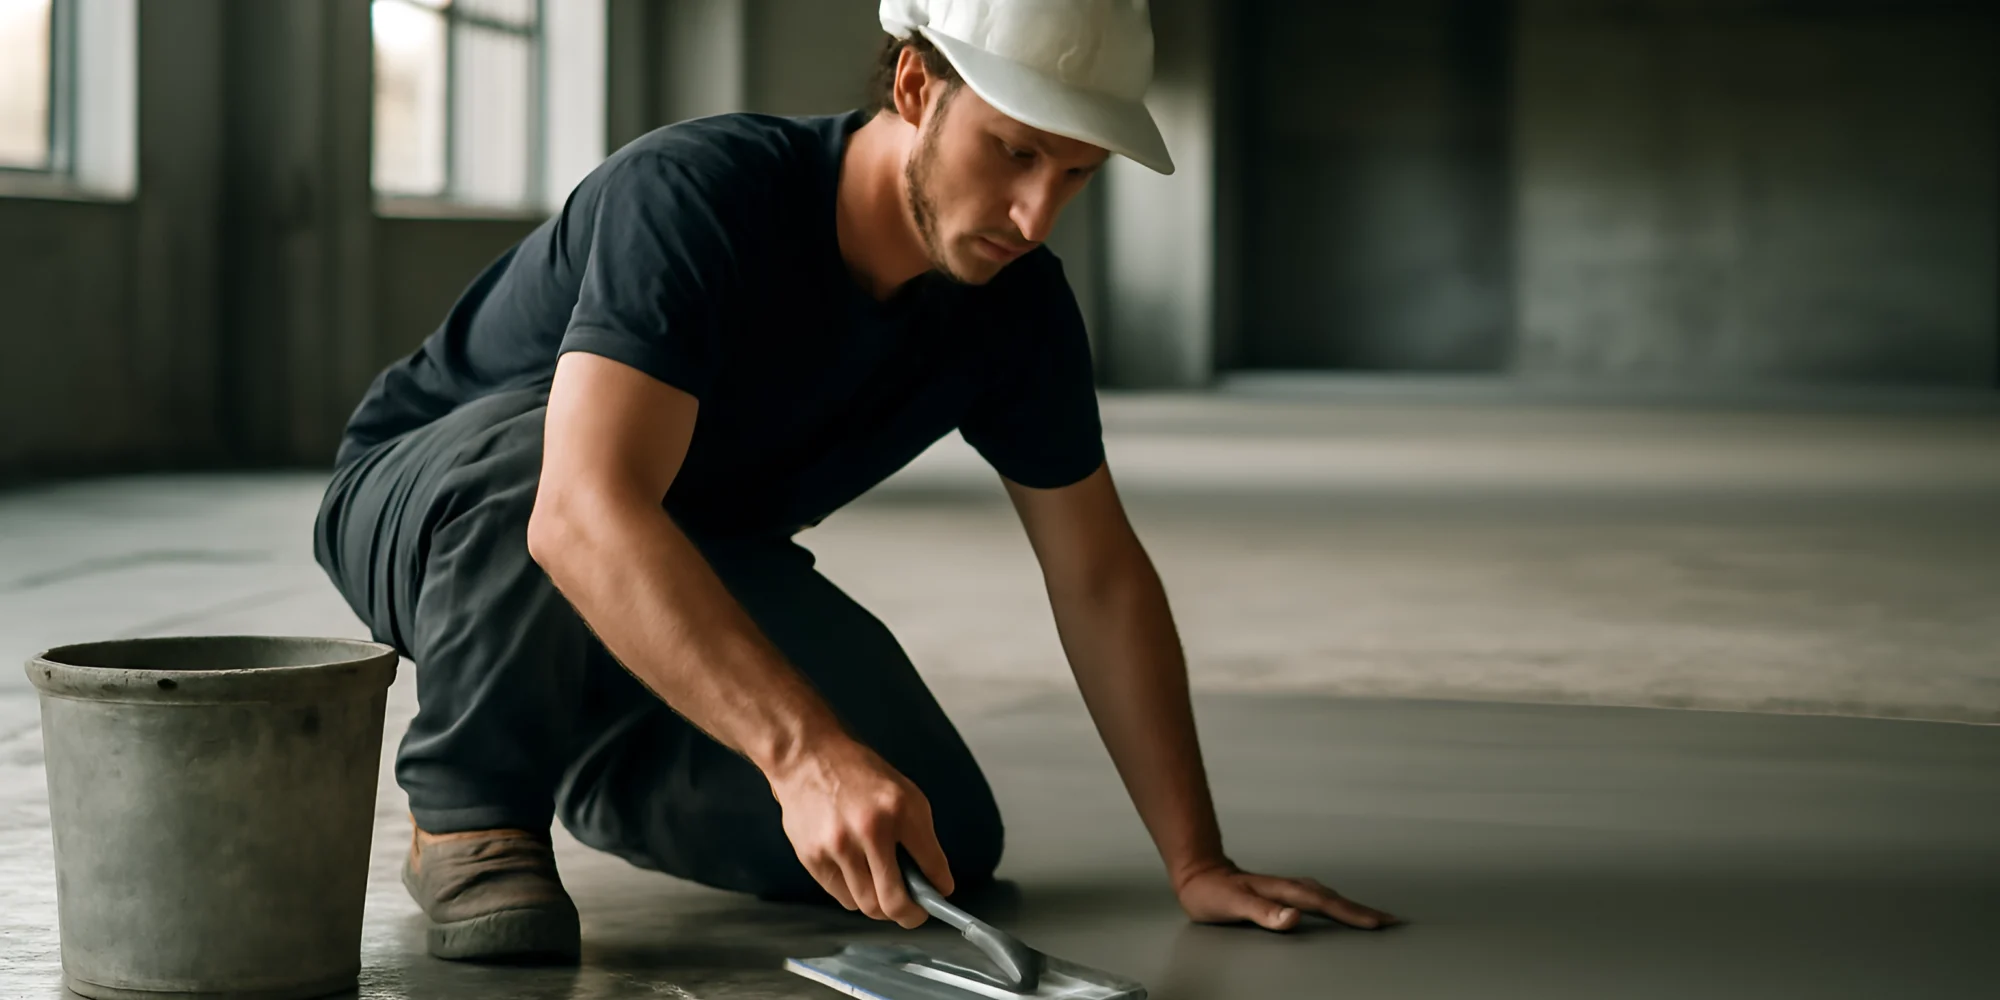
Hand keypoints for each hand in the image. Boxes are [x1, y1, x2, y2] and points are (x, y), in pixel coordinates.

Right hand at [766, 737, 953, 928]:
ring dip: (881, 906)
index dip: (940, 888)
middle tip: (915, 913)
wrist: (807, 756)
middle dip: (911, 915)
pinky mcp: (813, 857)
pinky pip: (843, 897)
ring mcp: (838, 847)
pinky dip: (856, 894)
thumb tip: (931, 880)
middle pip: (895, 902)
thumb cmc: (858, 773)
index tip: (940, 894)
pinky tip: (857, 874)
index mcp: (900, 810)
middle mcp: (870, 830)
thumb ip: (918, 835)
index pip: (931, 866)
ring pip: (867, 906)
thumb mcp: (902, 793)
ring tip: (884, 890)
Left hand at [1173, 860, 1400, 931]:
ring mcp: (1287, 889)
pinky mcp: (1283, 893)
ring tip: (1375, 917)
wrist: (1198, 874)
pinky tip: (1340, 909)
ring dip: (1352, 907)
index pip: (1324, 904)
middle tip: (1392, 921)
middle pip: (1334, 900)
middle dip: (1362, 911)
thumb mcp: (1232, 905)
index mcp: (1282, 891)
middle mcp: (1289, 888)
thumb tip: (1293, 918)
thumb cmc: (1211, 893)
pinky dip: (1336, 904)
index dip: (1351, 914)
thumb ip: (1262, 913)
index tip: (1377, 923)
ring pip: (1328, 897)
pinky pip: (1318, 899)